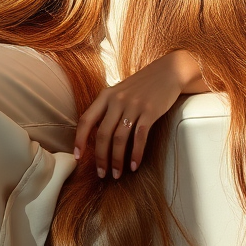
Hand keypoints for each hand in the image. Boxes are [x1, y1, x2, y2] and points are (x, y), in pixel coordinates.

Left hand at [73, 51, 199, 179]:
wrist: (168, 71)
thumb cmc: (142, 85)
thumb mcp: (119, 92)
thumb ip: (108, 109)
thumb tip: (97, 137)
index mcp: (106, 95)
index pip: (86, 120)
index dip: (79, 140)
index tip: (77, 157)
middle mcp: (117, 100)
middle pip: (103, 134)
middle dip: (101, 158)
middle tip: (102, 174)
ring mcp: (133, 105)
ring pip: (120, 138)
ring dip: (117, 160)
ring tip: (117, 174)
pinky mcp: (150, 111)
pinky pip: (139, 137)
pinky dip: (136, 154)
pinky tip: (134, 165)